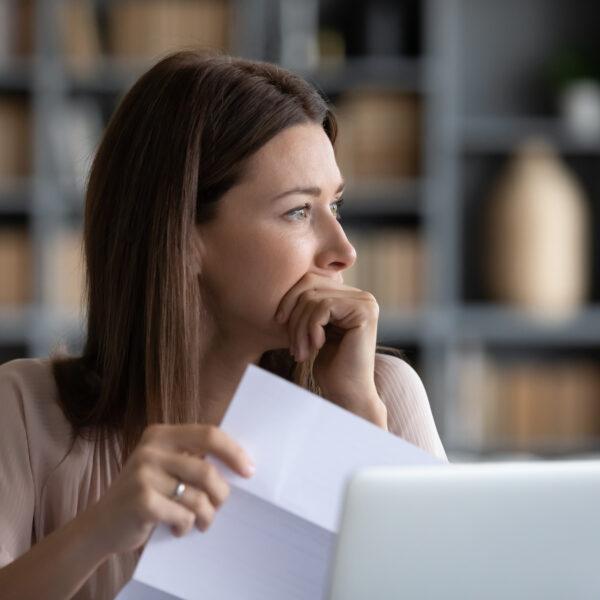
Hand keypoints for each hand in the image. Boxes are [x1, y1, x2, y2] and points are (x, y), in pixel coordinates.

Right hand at [87, 424, 254, 555]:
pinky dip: (186, 526)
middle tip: (220, 505)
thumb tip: (240, 464)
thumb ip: (192, 458)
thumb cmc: (144, 494)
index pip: (209, 434)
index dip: (233, 452)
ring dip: (206, 515)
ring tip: (201, 521)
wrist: (100, 525)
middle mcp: (151, 449)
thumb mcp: (164, 466)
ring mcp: (143, 474)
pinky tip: (178, 528)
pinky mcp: (141, 500)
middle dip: (221, 493)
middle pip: (207, 469)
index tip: (249, 470)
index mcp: (160, 434)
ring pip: (198, 496)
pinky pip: (183, 515)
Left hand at [275, 273, 386, 426]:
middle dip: (293, 314)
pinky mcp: (365, 311)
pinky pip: (323, 308)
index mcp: (350, 296)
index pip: (310, 280)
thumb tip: (286, 282)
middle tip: (291, 344)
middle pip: (310, 285)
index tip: (278, 323)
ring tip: (300, 352)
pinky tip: (315, 347)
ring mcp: (366, 302)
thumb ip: (309, 305)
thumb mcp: (315, 329)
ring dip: (300, 328)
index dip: (289, 299)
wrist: (347, 393)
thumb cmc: (329, 366)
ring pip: (314, 298)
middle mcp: (362, 295)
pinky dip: (311, 329)